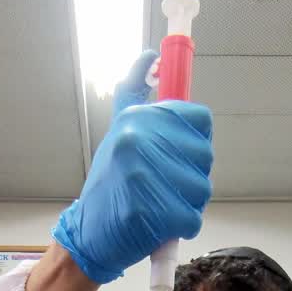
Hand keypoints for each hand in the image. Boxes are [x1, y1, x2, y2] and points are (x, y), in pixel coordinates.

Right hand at [52, 51, 212, 283]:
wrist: (87, 234)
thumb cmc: (110, 183)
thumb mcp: (119, 129)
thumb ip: (135, 92)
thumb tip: (152, 56)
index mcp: (137, 118)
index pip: (199, 119)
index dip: (193, 141)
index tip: (176, 155)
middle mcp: (139, 141)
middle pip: (204, 155)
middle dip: (191, 175)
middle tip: (163, 186)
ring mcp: (145, 177)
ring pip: (201, 188)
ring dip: (188, 202)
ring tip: (161, 205)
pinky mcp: (153, 213)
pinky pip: (192, 217)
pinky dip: (182, 226)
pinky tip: (161, 224)